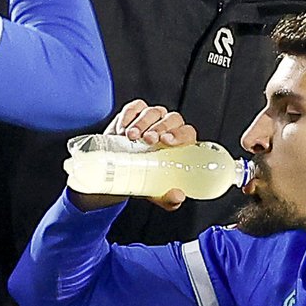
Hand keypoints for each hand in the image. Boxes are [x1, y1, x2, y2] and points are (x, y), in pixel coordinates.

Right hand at [72, 99, 197, 212]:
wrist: (117, 173)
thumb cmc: (144, 179)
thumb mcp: (156, 192)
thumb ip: (168, 198)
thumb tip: (177, 197)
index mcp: (180, 144)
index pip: (187, 133)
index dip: (179, 135)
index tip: (166, 142)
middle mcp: (168, 128)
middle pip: (171, 119)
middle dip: (160, 128)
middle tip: (148, 140)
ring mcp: (152, 119)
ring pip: (153, 112)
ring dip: (143, 122)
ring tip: (132, 137)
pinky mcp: (134, 113)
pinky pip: (135, 107)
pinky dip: (129, 115)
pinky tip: (123, 128)